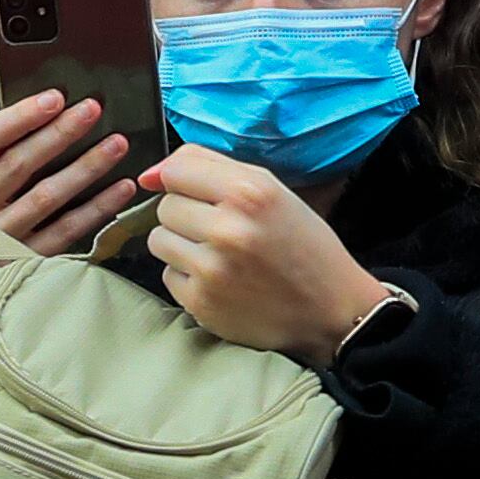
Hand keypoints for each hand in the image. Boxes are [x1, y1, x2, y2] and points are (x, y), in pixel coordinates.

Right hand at [0, 89, 137, 254]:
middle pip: (17, 164)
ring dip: (85, 167)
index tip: (55, 97)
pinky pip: (66, 230)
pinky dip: (97, 208)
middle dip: (59, 133)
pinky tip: (121, 188)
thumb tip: (52, 114)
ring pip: (46, 197)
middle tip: (93, 109)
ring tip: (117, 143)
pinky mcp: (24, 264)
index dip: (20, 116)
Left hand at [137, 146, 390, 361]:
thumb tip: (149, 175)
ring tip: (218, 254)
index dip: (181, 180)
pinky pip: (168, 275)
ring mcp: (212, 269)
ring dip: (181, 245)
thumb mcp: (272, 191)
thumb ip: (211, 169)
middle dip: (186, 215)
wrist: (330, 309)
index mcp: (250, 192)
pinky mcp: (201, 302)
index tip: (194, 191)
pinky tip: (220, 280)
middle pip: (165, 206)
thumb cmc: (302, 246)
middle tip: (220, 229)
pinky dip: (188, 277)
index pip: (176, 168)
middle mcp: (229, 228)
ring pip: (159, 239)